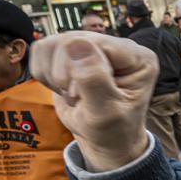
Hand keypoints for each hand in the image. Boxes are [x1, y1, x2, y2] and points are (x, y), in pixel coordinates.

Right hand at [29, 32, 155, 170]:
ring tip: (73, 94)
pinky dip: (45, 73)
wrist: (105, 139)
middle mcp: (118, 46)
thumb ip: (93, 79)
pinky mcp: (73, 51)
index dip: (78, 68)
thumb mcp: (106, 111)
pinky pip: (42, 49)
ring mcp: (94, 46)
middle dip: (63, 74)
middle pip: (69, 39)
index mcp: (138, 58)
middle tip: (78, 97)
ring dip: (53, 75)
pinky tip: (63, 88)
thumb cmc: (113, 130)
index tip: (81, 94)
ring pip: (52, 44)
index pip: (95, 44)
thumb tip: (76, 43)